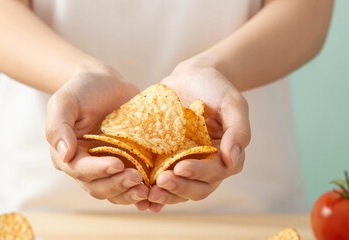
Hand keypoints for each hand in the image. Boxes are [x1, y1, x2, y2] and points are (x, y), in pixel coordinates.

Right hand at [45, 63, 149, 208]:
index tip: (117, 164)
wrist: (108, 84)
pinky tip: (153, 192)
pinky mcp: (127, 166)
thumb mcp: (65, 102)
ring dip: (129, 194)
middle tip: (137, 178)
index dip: (98, 170)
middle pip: (98, 187)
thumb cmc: (83, 91)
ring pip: (115, 192)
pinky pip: (131, 186)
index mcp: (68, 155)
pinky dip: (140, 192)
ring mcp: (108, 168)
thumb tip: (65, 155)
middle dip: (117, 185)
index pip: (80, 170)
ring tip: (146, 189)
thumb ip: (58, 127)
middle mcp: (87, 167)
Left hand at [147, 62, 250, 211]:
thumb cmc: (215, 88)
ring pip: (178, 190)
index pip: (215, 172)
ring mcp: (184, 163)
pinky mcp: (165, 160)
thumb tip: (232, 160)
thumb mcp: (232, 103)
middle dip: (179, 188)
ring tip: (148, 193)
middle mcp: (205, 164)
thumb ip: (238, 130)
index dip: (198, 173)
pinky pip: (159, 180)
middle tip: (160, 182)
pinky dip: (152, 191)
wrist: (191, 76)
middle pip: (197, 188)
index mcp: (224, 155)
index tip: (180, 168)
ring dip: (165, 195)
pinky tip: (140, 196)